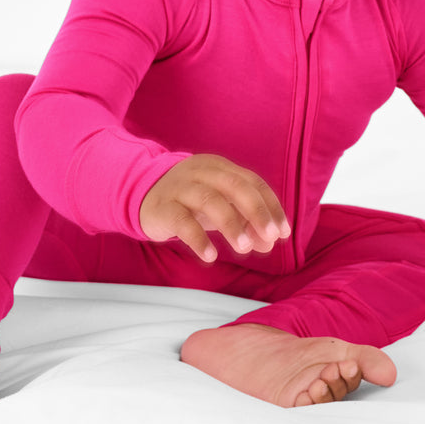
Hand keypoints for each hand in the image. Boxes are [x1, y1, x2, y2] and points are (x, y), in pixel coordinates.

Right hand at [139, 154, 290, 262]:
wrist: (142, 194)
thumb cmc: (189, 201)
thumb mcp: (219, 209)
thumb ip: (245, 222)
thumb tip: (269, 242)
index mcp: (220, 167)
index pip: (252, 181)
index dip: (270, 205)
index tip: (282, 231)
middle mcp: (202, 172)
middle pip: (235, 186)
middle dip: (257, 211)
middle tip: (270, 237)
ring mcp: (180, 187)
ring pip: (210, 200)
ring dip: (231, 225)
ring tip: (244, 248)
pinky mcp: (162, 207)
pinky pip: (182, 221)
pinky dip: (199, 239)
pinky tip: (210, 256)